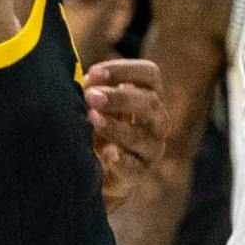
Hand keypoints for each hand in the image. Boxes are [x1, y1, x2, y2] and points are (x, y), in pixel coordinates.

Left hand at [87, 57, 166, 208]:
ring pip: (140, 136)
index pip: (150, 74)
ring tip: (92, 119)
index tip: (94, 72)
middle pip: (149, 103)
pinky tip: (107, 152)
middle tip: (91, 96)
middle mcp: (157, 120)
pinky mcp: (140, 173)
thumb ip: (93, 89)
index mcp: (149, 95)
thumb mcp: (95, 103)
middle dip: (119, 98)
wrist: (95, 169)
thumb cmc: (95, 124)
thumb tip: (88, 80)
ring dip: (115, 127)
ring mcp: (152, 148)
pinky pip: (135, 168)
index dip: (124, 70)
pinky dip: (121, 160)